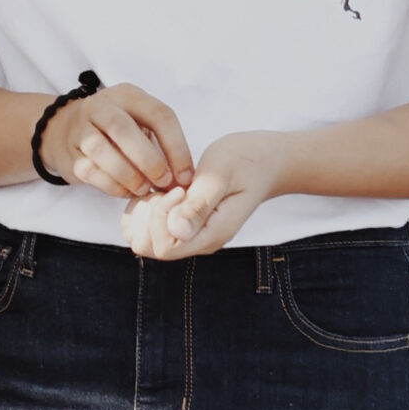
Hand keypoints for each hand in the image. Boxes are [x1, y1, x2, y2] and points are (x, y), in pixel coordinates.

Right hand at [47, 83, 193, 197]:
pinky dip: (112, 185)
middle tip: (164, 182)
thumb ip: (161, 146)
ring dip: (128, 175)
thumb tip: (183, 179)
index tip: (186, 175)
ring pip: (101, 151)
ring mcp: (80, 129)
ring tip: (144, 189)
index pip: (158, 114)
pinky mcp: (69, 154)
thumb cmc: (116, 130)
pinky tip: (126, 192)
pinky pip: (89, 171)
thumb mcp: (139, 123)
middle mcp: (100, 107)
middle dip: (148, 159)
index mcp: (127, 95)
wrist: (64, 129)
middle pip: (123, 129)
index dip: (177, 147)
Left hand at [122, 133, 287, 258]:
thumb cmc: (245, 162)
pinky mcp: (182, 224)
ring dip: (143, 210)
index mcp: (210, 235)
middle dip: (147, 215)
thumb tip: (176, 231)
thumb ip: (198, 205)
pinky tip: (160, 187)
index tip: (178, 189)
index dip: (160, 218)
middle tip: (167, 188)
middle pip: (148, 247)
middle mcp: (197, 241)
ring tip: (165, 187)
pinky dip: (144, 206)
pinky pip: (147, 226)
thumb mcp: (220, 176)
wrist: (264, 162)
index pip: (164, 247)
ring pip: (143, 238)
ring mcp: (189, 235)